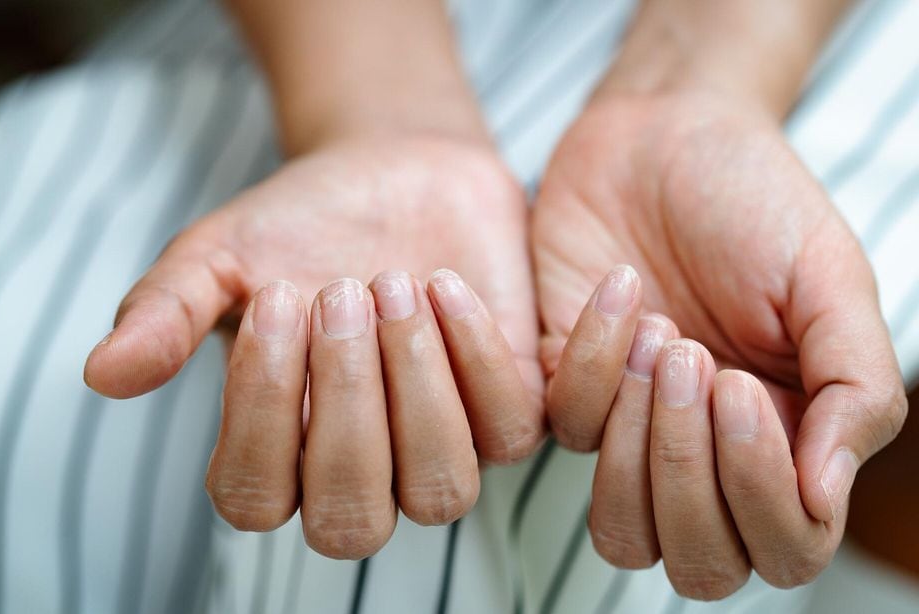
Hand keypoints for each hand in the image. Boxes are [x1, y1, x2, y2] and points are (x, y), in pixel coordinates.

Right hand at [84, 135, 543, 557]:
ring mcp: (439, 449)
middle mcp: (360, 473)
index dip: (260, 410)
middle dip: (345, 404)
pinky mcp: (507, 410)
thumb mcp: (218, 257)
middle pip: (352, 519)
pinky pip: (510, 430)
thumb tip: (102, 374)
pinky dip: (476, 356)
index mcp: (276, 454)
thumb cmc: (298, 225)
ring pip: (441, 492)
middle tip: (336, 290)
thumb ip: (165, 314)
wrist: (392, 171)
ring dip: (416, 388)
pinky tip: (443, 282)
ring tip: (392, 283)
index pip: (254, 499)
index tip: (275, 298)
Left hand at [532, 93, 907, 597]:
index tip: (741, 388)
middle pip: (698, 560)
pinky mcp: (561, 389)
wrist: (663, 135)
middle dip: (692, 473)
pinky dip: (590, 360)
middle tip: (698, 362)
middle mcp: (707, 455)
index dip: (761, 494)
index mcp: (788, 441)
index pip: (784, 546)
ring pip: (621, 531)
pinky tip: (621, 289)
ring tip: (663, 337)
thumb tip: (827, 496)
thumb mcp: (830, 279)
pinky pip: (563, 428)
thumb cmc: (755, 203)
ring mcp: (630, 430)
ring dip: (639, 446)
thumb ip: (855, 387)